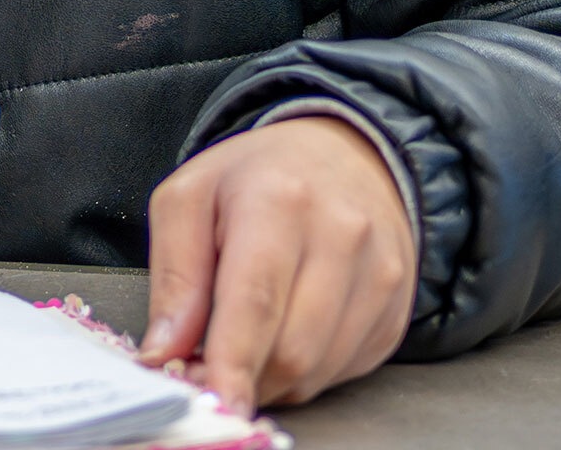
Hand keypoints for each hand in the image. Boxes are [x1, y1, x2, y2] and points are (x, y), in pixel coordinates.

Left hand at [139, 116, 416, 411]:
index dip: (234, 363)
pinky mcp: (395, 308)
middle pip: (291, 349)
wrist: (344, 157)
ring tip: (246, 338)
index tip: (217, 404)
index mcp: (279, 200)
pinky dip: (306, 369)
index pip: (256, 300)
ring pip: (317, 370)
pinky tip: (289, 328)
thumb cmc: (256, 179)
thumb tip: (165, 353)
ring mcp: (379, 273)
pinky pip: (343, 369)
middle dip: (242, 375)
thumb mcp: (189, 198)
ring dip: (271, 376)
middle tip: (204, 367)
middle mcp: (341, 235)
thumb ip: (174, 276)